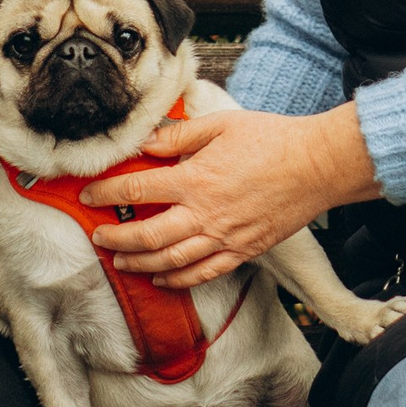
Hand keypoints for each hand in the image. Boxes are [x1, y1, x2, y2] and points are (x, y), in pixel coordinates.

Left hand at [81, 102, 380, 288]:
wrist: (318, 166)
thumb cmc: (272, 139)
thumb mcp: (220, 125)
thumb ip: (177, 136)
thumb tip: (143, 144)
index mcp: (195, 179)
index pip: (136, 190)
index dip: (105, 193)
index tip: (87, 194)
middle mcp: (205, 214)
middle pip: (146, 236)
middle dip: (115, 239)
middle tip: (97, 236)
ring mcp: (224, 237)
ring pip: (170, 262)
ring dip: (139, 264)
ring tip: (119, 262)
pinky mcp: (243, 251)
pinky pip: (203, 274)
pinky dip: (177, 280)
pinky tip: (161, 278)